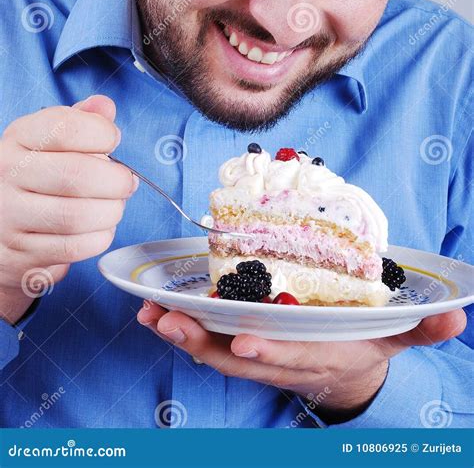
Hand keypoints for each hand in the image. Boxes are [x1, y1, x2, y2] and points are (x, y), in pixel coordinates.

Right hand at [0, 95, 137, 323]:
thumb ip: (79, 120)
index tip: (113, 140)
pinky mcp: (21, 252)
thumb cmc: (33, 175)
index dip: (102, 133)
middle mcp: (8, 174)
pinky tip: (99, 227)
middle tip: (126, 182)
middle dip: (116, 180)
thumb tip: (104, 106)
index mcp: (19, 138)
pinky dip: (99, 237)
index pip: (65, 127)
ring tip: (114, 205)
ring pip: (78, 216)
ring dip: (111, 211)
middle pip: (77, 175)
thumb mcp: (47, 139)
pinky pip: (74, 247)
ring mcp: (11, 216)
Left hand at [137, 302, 465, 420]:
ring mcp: (257, 356)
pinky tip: (153, 312)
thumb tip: (457, 316)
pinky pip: (207, 342)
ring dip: (181, 335)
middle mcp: (281, 360)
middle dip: (204, 342)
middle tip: (170, 320)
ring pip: (214, 352)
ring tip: (150, 315)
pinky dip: (180, 329)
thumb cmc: (361, 345)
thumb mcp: (393, 337)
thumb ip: (419, 328)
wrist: (339, 371)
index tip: (244, 344)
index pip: (292, 357)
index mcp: (317, 355)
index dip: (269, 354)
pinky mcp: (239, 346)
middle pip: (238, 358)